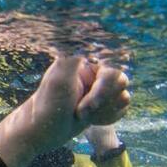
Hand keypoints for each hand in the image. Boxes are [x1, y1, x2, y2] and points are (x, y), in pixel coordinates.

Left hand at [0, 57, 129, 166]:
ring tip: (82, 115)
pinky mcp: (103, 103)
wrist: (42, 133)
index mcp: (85, 62)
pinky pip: (121, 108)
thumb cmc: (47, 107)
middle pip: (121, 81)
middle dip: (101, 101)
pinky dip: (107, 118)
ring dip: (103, 111)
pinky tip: (90, 120)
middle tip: (80, 111)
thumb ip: (72, 57)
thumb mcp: (58, 81)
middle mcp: (93, 72)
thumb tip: (80, 32)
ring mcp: (99, 88)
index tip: (86, 104)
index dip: (102, 89)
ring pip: (123, 96)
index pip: (112, 67)